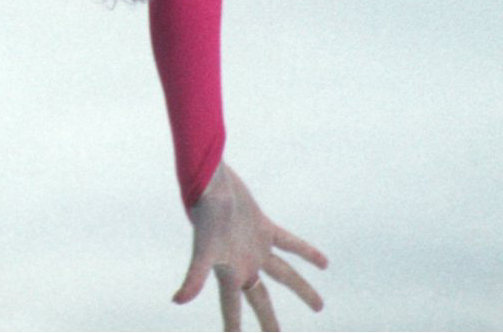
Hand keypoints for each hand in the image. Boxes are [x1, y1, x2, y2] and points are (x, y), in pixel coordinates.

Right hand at [175, 162, 328, 329]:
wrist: (210, 184)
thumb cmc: (205, 216)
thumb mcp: (202, 250)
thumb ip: (194, 277)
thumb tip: (177, 300)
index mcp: (229, 273)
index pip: (231, 307)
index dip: (233, 326)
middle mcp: (243, 263)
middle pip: (259, 298)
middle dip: (269, 319)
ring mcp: (255, 247)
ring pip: (283, 274)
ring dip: (302, 289)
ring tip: (320, 307)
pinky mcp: (263, 228)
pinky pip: (289, 245)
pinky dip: (306, 253)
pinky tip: (324, 263)